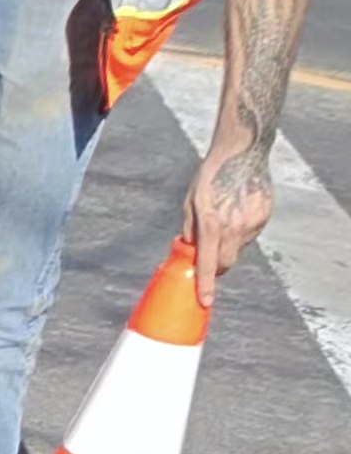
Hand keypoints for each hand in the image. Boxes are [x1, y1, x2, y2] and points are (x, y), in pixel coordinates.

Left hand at [183, 140, 273, 306]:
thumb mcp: (190, 203)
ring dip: (229, 244)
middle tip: (210, 260)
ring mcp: (252, 221)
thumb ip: (189, 231)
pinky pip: (250, 235)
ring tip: (225, 218)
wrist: (242, 152)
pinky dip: (242, 231)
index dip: (206, 285)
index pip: (208, 264)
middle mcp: (234, 226)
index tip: (206, 302)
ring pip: (239, 248)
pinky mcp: (265, 216)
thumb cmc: (209, 176)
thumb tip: (188, 252)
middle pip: (226, 263)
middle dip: (217, 267)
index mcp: (212, 224)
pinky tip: (238, 211)